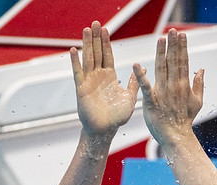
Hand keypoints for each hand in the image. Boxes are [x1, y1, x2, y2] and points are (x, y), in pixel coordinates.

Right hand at [70, 21, 138, 138]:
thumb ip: (134, 82)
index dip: (106, 43)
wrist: (105, 130)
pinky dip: (76, 61)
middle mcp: (98, 76)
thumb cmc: (117, 117)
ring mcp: (89, 81)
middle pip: (97, 53)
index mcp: (110, 77)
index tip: (105, 29)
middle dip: (96, 38)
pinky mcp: (81, 88)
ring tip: (86, 30)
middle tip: (95, 23)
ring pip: (88, 58)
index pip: (108, 55)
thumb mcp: (130, 97)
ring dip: (87, 44)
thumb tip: (142, 67)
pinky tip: (74, 50)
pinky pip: (78, 72)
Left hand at [133, 28, 204, 148]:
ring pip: (161, 69)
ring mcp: (162, 93)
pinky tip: (137, 65)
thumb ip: (199, 84)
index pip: (183, 62)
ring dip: (160, 53)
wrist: (177, 136)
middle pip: (173, 62)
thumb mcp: (197, 101)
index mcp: (183, 85)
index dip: (181, 47)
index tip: (180, 35)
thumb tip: (202, 69)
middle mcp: (174, 86)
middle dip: (173, 45)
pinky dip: (141, 76)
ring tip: (161, 39)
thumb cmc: (185, 120)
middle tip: (172, 31)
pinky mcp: (151, 101)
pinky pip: (145, 87)